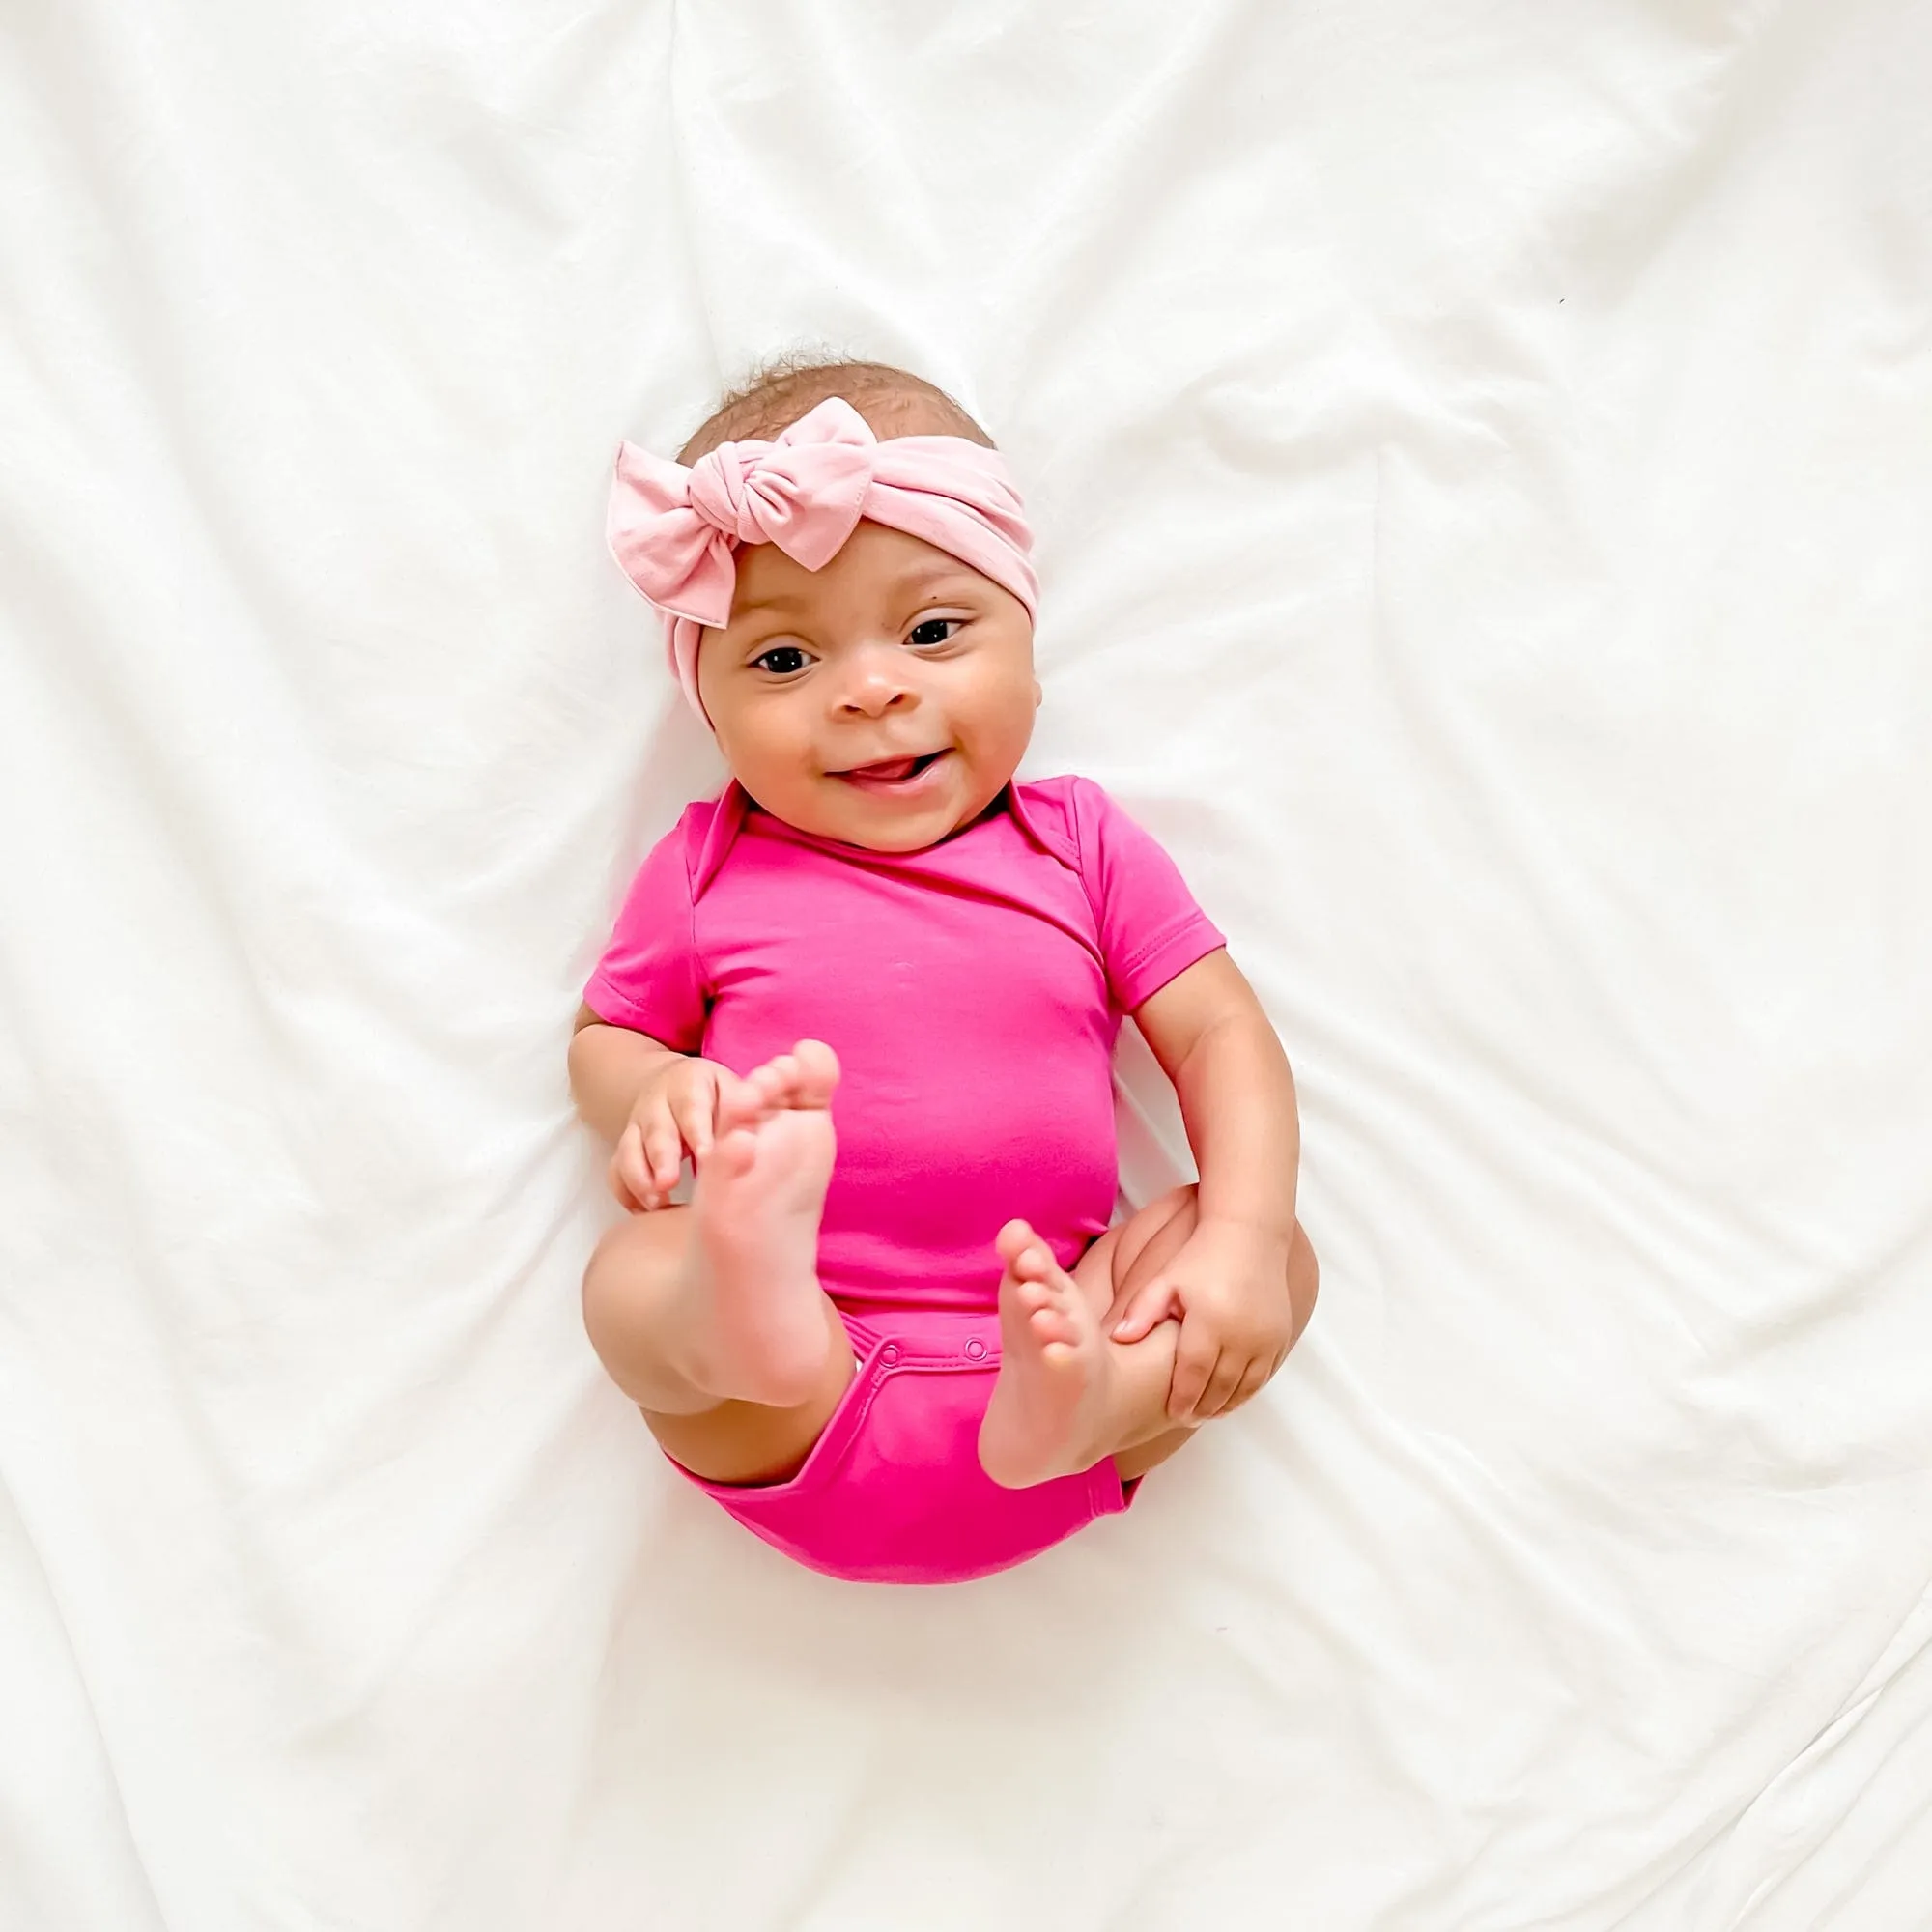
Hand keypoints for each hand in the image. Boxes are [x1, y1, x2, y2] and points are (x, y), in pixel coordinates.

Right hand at [608, 1057, 739, 1211]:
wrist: (676, 1085)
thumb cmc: (719, 1096)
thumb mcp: (735, 1090)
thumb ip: (749, 1107)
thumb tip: (764, 1125)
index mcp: (689, 1083)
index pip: (691, 1106)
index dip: (698, 1133)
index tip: (708, 1158)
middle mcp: (657, 1103)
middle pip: (656, 1130)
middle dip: (661, 1158)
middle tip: (669, 1183)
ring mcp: (636, 1126)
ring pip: (629, 1150)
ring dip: (639, 1178)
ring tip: (656, 1203)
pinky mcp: (625, 1149)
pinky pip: (616, 1171)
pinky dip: (626, 1192)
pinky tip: (644, 1212)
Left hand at [1109, 1217, 1292, 1422]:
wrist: (1249, 1235)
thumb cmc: (1201, 1256)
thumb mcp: (1166, 1279)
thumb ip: (1141, 1310)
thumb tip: (1116, 1338)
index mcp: (1209, 1323)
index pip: (1192, 1374)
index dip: (1182, 1399)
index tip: (1172, 1414)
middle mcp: (1241, 1335)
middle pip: (1220, 1387)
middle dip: (1203, 1408)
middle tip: (1187, 1420)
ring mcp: (1265, 1338)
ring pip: (1245, 1387)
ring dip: (1226, 1405)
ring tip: (1207, 1414)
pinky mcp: (1280, 1335)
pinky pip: (1264, 1375)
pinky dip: (1248, 1391)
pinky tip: (1232, 1397)